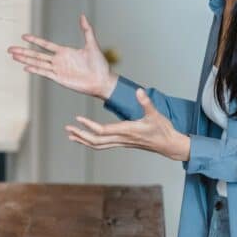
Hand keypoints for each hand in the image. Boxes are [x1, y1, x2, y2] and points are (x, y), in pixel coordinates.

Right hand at [8, 14, 117, 99]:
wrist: (102, 80)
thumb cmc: (99, 64)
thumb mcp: (92, 44)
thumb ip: (87, 30)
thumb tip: (83, 15)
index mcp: (64, 52)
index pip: (45, 45)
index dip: (35, 40)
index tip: (24, 36)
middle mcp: (58, 60)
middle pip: (36, 54)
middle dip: (23, 51)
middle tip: (10, 49)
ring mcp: (57, 70)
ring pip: (37, 63)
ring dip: (25, 60)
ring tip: (13, 56)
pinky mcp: (59, 78)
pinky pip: (44, 73)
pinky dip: (35, 70)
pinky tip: (25, 67)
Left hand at [65, 88, 190, 161]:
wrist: (169, 145)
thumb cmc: (163, 129)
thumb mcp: (156, 114)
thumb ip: (146, 102)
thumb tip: (139, 91)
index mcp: (127, 131)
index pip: (103, 130)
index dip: (90, 126)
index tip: (78, 119)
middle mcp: (121, 139)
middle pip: (96, 140)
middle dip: (81, 135)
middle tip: (67, 128)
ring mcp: (121, 143)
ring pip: (98, 145)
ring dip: (83, 140)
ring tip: (70, 135)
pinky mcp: (122, 143)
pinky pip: (103, 145)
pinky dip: (92, 142)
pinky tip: (84, 139)